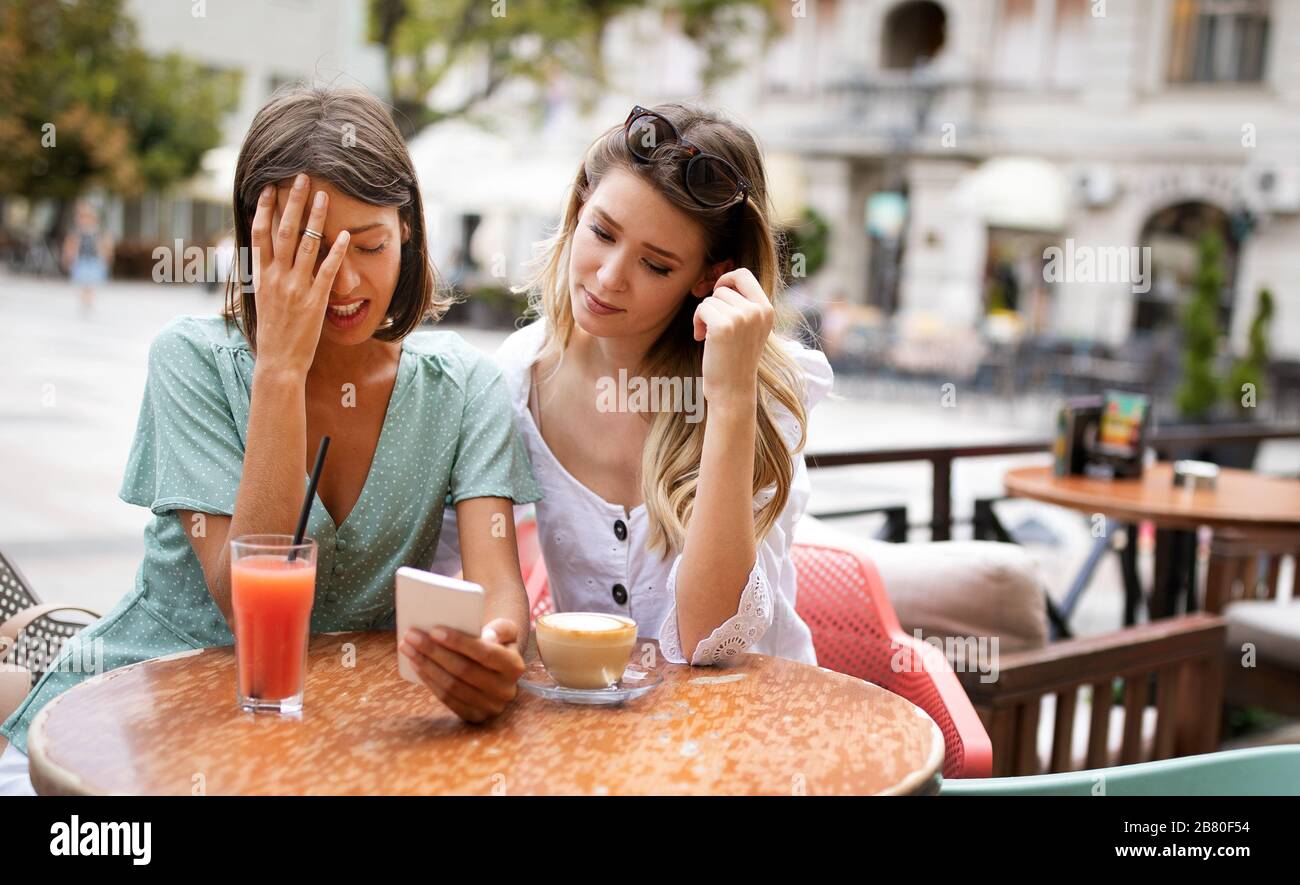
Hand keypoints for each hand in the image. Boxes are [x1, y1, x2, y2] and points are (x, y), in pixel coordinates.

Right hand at [249, 173, 350, 377]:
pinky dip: (336, 252)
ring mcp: (296, 288)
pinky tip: (344, 235)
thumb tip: (266, 254)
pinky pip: (327, 271)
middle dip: (293, 202)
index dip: (263, 208)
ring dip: (316, 218)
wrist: (278, 362)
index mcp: (261, 276)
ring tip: (324, 196)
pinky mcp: (315, 301)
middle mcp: (276, 277)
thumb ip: (266, 275)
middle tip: (301, 178)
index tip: (269, 187)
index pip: (259, 234)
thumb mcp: (262, 298)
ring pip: (306, 244)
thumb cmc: (273, 331)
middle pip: (283, 231)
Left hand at [399, 617, 525, 722]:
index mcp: (515, 666)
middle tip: (411, 636)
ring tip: (408, 648)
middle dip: (434, 652)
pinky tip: (416, 665)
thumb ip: (501, 628)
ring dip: (426, 666)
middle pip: (464, 670)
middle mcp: (506, 690)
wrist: (499, 670)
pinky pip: (447, 699)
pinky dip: (429, 681)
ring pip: (452, 686)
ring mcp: (490, 707)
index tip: (434, 630)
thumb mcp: (505, 631)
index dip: (459, 642)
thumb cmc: (497, 643)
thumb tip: (487, 636)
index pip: (485, 653)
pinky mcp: (474, 716)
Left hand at [692, 267, 773, 410]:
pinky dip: (697, 322)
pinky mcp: (723, 326)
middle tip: (713, 324)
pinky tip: (701, 338)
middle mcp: (757, 311)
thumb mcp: (750, 328)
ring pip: (710, 299)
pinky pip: (702, 308)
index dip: (726, 279)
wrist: (733, 390)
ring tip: (709, 336)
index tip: (718, 293)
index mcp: (767, 310)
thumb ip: (745, 305)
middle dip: (713, 304)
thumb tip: (725, 278)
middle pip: (723, 288)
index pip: (744, 274)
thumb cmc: (736, 359)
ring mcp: (741, 317)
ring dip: (704, 315)